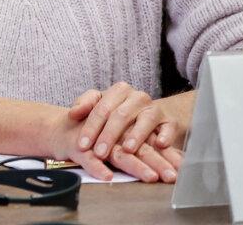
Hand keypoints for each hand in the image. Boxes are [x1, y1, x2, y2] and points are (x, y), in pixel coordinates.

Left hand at [64, 83, 180, 181]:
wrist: (149, 115)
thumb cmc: (117, 112)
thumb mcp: (100, 105)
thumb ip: (84, 105)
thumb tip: (72, 114)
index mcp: (119, 90)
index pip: (101, 108)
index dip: (90, 128)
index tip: (81, 146)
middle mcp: (138, 97)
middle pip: (121, 116)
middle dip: (108, 136)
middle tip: (99, 153)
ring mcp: (155, 109)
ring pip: (145, 120)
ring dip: (136, 135)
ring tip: (127, 149)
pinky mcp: (170, 122)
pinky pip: (169, 128)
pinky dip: (165, 135)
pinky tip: (159, 144)